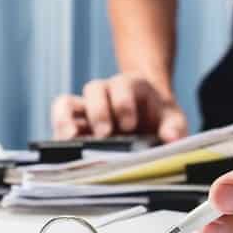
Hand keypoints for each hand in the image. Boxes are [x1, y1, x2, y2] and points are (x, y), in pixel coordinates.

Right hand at [51, 73, 187, 142]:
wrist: (148, 116)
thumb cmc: (159, 116)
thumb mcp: (173, 119)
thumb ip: (174, 127)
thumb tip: (171, 138)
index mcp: (132, 86)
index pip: (124, 86)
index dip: (124, 103)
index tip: (130, 125)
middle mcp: (106, 92)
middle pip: (95, 90)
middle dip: (99, 112)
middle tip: (105, 134)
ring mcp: (87, 107)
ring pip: (69, 102)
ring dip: (68, 121)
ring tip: (72, 140)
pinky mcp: (74, 123)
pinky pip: (58, 117)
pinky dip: (57, 129)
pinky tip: (63, 146)